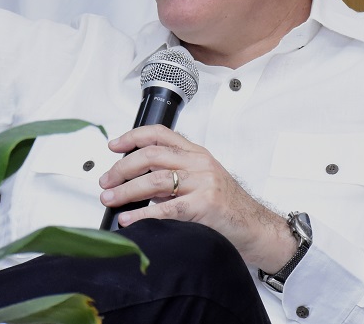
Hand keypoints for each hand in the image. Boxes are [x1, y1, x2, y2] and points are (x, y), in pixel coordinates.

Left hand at [98, 124, 295, 271]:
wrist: (257, 228)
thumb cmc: (228, 207)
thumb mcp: (201, 183)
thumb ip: (173, 179)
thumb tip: (137, 184)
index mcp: (197, 154)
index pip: (160, 134)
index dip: (133, 137)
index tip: (114, 145)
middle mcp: (199, 164)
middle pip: (151, 155)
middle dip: (122, 167)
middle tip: (106, 181)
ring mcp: (203, 183)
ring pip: (154, 180)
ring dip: (126, 190)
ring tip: (110, 199)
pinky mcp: (205, 205)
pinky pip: (166, 209)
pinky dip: (142, 214)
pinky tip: (129, 219)